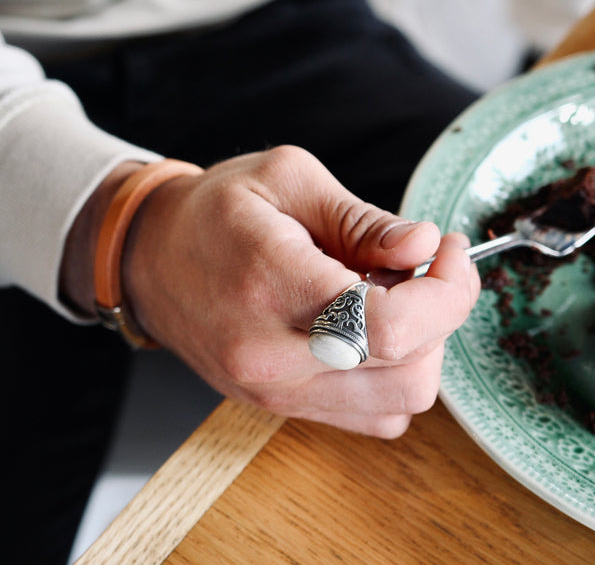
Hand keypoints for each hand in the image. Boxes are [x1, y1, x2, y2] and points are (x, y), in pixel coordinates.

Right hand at [121, 146, 479, 437]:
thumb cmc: (213, 211)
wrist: (147, 257)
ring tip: (388, 297)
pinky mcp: (277, 406)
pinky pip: (372, 417)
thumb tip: (421, 245)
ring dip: (420, 349)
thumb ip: (361, 217)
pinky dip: (392, 376)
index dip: (447, 292)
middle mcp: (268, 354)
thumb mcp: (286, 178)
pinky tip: (369, 331)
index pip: (390, 326)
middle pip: (407, 372)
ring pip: (398, 403)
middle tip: (419, 265)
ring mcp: (271, 390)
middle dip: (440, 314)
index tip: (446, 251)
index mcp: (269, 283)